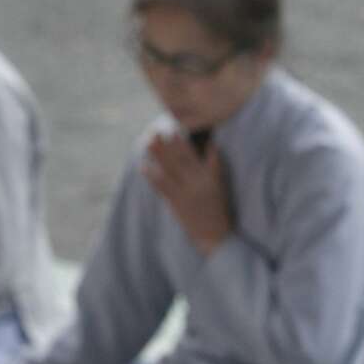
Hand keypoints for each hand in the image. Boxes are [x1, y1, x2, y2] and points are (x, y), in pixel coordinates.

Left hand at [141, 132, 232, 254]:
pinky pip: (162, 189)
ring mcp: (185, 194)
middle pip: (178, 160)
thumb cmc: (218, 208)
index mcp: (209, 177)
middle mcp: (196, 184)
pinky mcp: (176, 205)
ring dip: (156, 157)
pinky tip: (143, 167)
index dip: (181, 142)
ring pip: (168, 171)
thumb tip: (211, 143)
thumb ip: (214, 164)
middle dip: (165, 145)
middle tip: (154, 131)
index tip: (172, 129)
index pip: (192, 155)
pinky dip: (152, 177)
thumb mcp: (220, 184)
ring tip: (147, 143)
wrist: (215, 234)